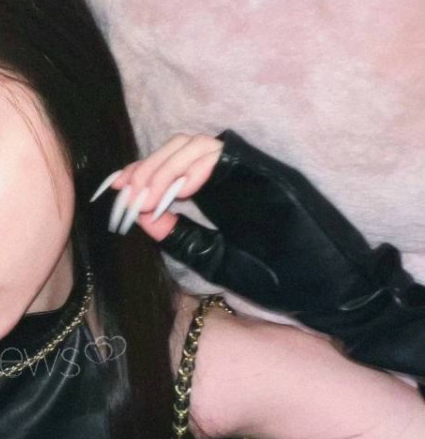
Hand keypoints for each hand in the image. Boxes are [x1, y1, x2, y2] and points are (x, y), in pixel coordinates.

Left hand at [91, 128, 424, 390]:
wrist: (323, 293)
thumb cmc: (275, 278)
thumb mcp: (214, 260)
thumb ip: (181, 238)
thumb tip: (141, 217)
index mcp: (217, 194)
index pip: (171, 166)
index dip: (140, 172)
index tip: (115, 190)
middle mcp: (232, 177)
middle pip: (179, 148)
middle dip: (147, 170)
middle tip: (128, 198)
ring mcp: (251, 173)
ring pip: (198, 145)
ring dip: (165, 168)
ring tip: (147, 198)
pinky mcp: (269, 175)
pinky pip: (227, 157)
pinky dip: (196, 170)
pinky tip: (176, 194)